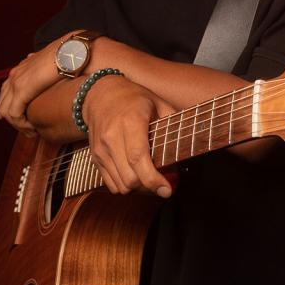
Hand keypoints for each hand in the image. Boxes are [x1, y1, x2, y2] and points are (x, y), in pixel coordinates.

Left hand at [0, 35, 66, 134]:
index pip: (7, 91)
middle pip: (3, 103)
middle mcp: (15, 74)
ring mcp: (16, 81)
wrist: (74, 51)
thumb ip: (50, 67)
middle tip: (28, 131)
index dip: (11, 108)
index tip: (24, 121)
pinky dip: (21, 124)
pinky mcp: (21, 90)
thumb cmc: (71, 56)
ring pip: (6, 111)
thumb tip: (54, 66)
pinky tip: (33, 128)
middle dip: (13, 120)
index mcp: (22, 68)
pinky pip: (14, 114)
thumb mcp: (56, 63)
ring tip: (31, 132)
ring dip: (18, 125)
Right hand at [83, 74, 176, 196]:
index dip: (153, 179)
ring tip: (150, 179)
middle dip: (149, 187)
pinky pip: (111, 184)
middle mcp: (112, 136)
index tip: (167, 190)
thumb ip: (173, 126)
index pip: (138, 158)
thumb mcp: (159, 104)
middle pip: (129, 177)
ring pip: (120, 185)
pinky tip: (136, 175)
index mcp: (131, 121)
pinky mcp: (95, 157)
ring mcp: (101, 149)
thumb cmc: (135, 99)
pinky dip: (125, 186)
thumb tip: (188, 150)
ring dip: (138, 189)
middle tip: (163, 184)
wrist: (101, 94)